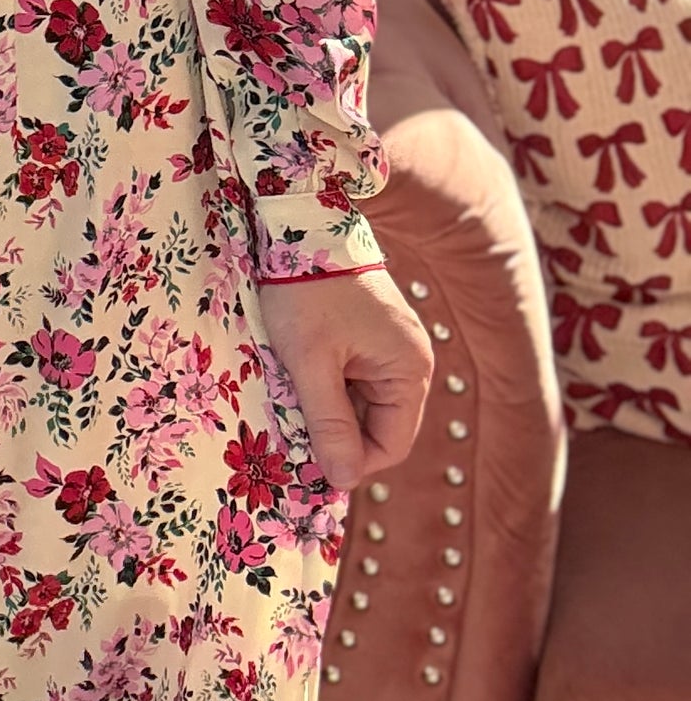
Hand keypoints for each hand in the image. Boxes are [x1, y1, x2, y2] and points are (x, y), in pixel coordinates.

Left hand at [257, 266, 434, 491]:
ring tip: (290, 391)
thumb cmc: (307, 291)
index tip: (307, 463)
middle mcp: (410, 361)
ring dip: (326, 405)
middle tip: (290, 426)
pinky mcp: (370, 332)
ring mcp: (391, 344)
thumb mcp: (311, 362)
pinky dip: (326, 381)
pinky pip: (352, 375)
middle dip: (335, 431)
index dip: (351, 461)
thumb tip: (344, 480)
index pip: (390, 445)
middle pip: (376, 424)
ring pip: (359, 400)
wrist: (300, 221)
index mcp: (410, 371)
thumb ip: (328, 422)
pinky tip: (297, 371)